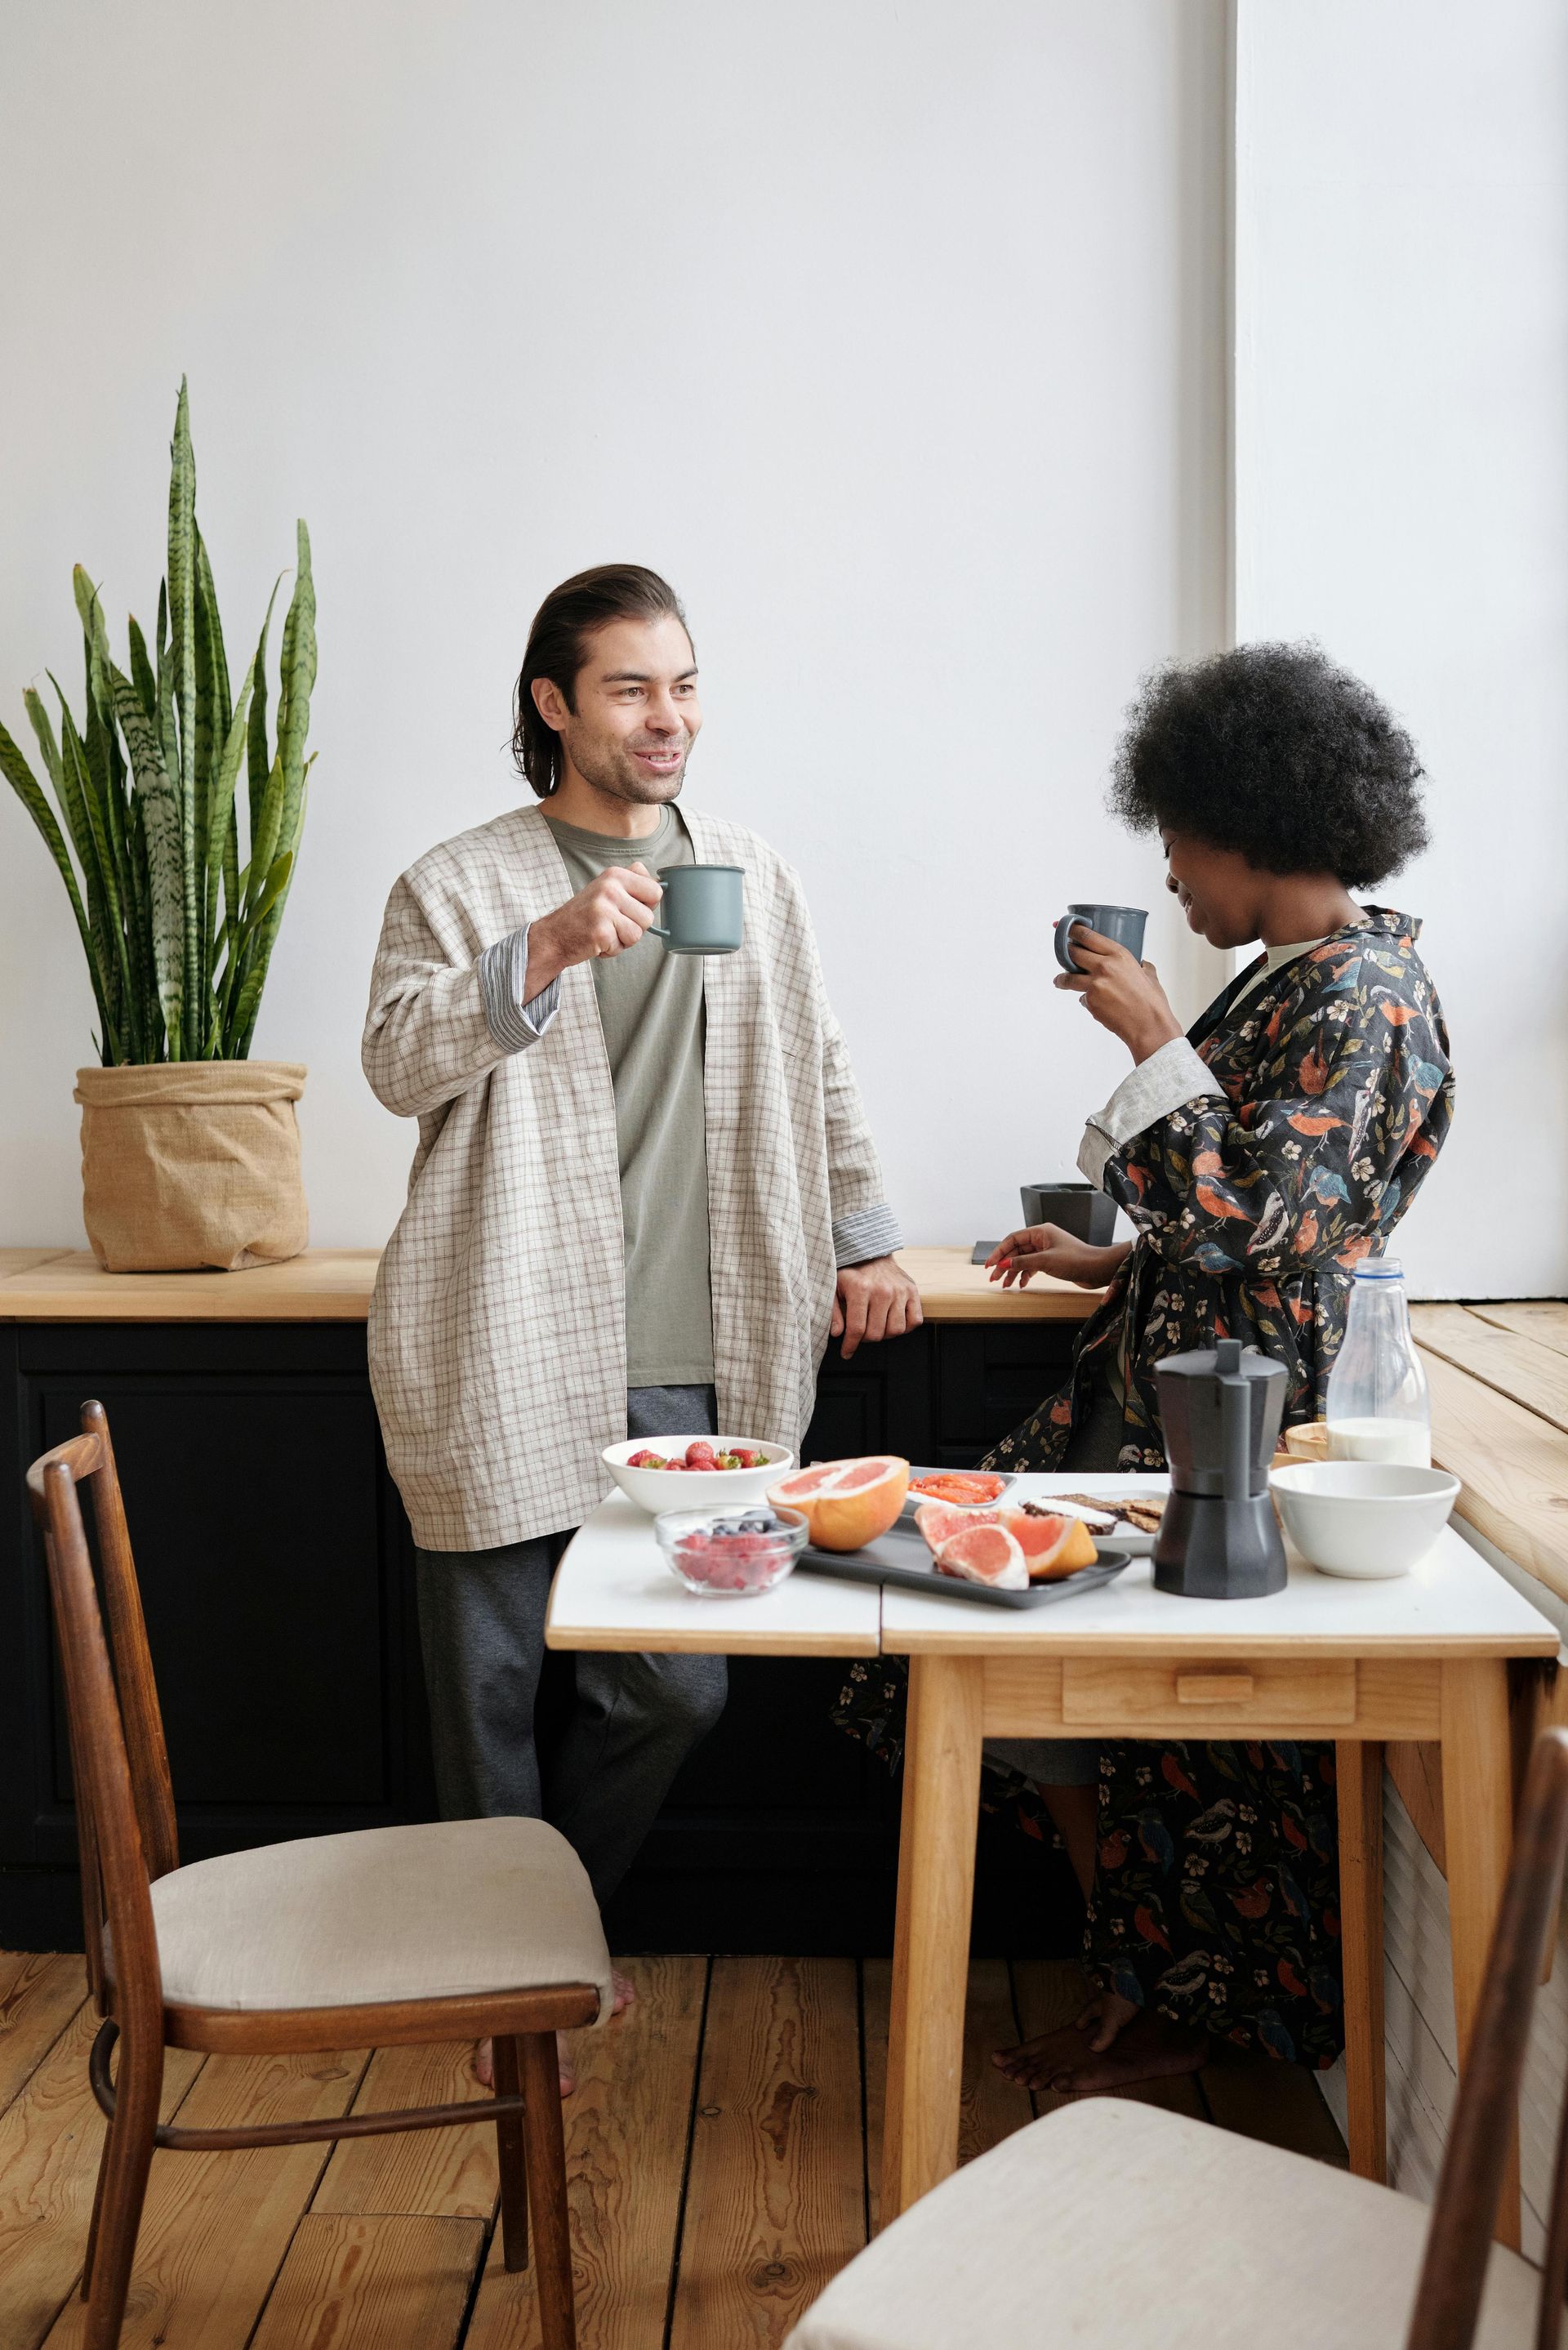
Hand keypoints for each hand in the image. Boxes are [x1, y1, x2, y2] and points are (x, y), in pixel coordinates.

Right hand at [524, 864, 662, 995]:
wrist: (555, 935)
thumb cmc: (586, 915)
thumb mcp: (608, 889)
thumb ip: (633, 883)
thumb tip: (660, 883)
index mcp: (615, 874)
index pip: (656, 891)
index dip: (646, 906)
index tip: (628, 909)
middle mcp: (610, 887)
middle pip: (649, 917)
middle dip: (635, 927)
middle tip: (612, 924)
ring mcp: (604, 908)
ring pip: (638, 933)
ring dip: (624, 940)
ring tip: (606, 932)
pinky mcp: (601, 930)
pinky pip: (623, 946)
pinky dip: (612, 949)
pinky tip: (598, 941)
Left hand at [830, 1255, 923, 1358]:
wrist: (872, 1253)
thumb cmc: (850, 1273)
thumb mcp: (833, 1288)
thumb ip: (832, 1311)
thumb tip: (838, 1334)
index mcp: (860, 1288)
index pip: (857, 1329)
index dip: (850, 1346)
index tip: (847, 1353)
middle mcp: (882, 1290)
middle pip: (876, 1334)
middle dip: (865, 1339)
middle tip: (860, 1332)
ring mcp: (900, 1291)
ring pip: (896, 1331)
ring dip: (885, 1334)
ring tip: (876, 1326)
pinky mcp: (912, 1291)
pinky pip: (914, 1321)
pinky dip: (905, 1327)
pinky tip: (891, 1321)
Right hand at [985, 1224, 1128, 1289]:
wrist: (1097, 1269)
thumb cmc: (1076, 1260)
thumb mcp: (1046, 1261)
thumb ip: (1023, 1262)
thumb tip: (1003, 1264)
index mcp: (1041, 1231)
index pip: (1013, 1239)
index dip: (999, 1252)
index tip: (989, 1264)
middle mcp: (1042, 1239)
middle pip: (1016, 1251)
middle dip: (1004, 1264)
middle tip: (994, 1278)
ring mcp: (1046, 1250)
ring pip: (1023, 1260)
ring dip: (1013, 1272)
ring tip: (1005, 1285)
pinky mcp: (1051, 1261)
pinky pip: (1032, 1267)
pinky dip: (1025, 1275)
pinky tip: (1021, 1285)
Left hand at [1054, 927, 1182, 1063]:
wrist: (1148, 1025)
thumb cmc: (1152, 1001)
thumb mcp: (1149, 974)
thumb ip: (1140, 965)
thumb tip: (1139, 964)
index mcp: (1119, 955)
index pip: (1088, 936)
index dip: (1073, 930)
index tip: (1065, 927)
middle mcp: (1104, 966)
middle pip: (1073, 953)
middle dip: (1065, 953)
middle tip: (1063, 954)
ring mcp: (1094, 985)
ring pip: (1068, 977)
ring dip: (1062, 979)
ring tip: (1059, 981)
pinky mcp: (1089, 1002)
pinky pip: (1082, 997)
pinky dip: (1086, 1000)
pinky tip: (1096, 1004)